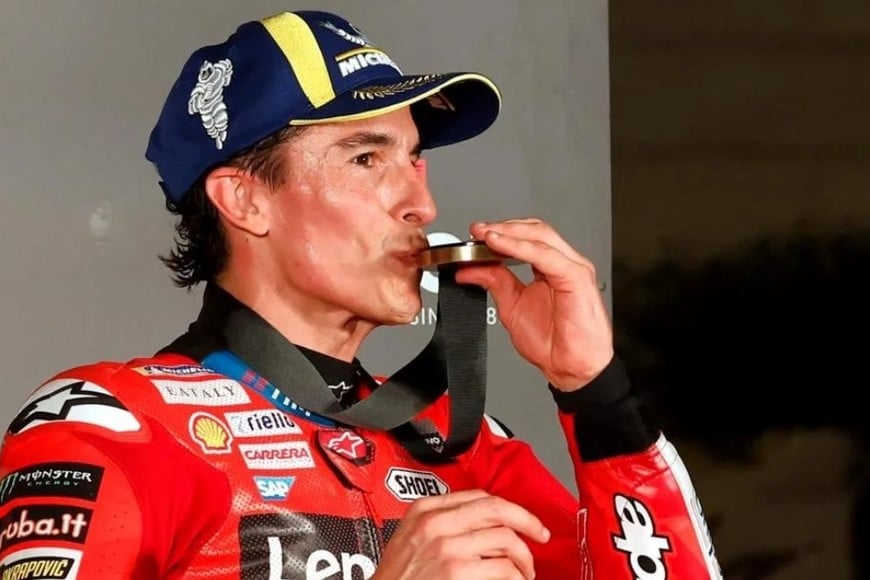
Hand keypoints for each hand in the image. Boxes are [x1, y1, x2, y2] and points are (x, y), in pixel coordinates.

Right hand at [372, 489, 549, 579]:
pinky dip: (516, 578)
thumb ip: (441, 522)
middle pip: (497, 510)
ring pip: (506, 540)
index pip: (479, 497)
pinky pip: (504, 569)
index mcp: (425, 511)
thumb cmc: (397, 578)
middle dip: (528, 522)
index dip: (509, 507)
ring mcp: (447, 548)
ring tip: (524, 572)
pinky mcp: (457, 572)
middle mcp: (437, 524)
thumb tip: (484, 523)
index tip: (524, 518)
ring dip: (524, 558)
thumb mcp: (410, 537)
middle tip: (540, 536)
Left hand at [454, 218, 612, 390]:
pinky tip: (501, 246)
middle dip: (503, 226)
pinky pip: (546, 255)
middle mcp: (564, 263)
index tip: (475, 234)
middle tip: (477, 231)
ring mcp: (572, 267)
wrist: (572, 368)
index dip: (501, 231)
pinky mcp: (576, 277)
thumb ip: (494, 282)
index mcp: (550, 267)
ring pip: (540, 236)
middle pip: (534, 230)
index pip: (527, 237)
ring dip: (509, 233)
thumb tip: (470, 269)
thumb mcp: (512, 307)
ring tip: (485, 235)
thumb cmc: (554, 343)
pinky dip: (521, 248)